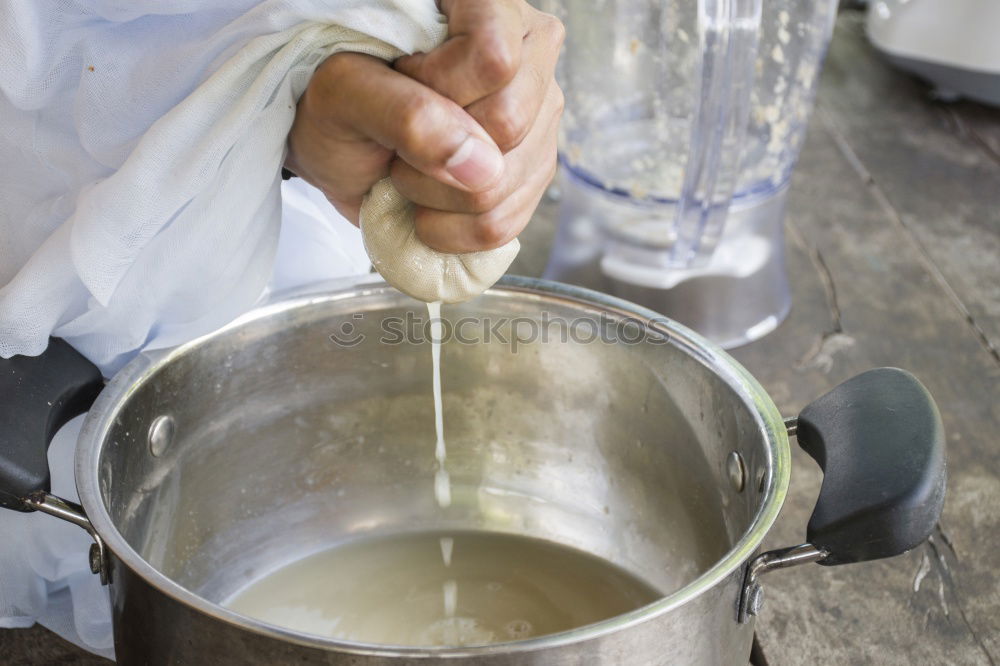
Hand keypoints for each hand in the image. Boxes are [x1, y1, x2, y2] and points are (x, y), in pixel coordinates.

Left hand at [285, 0, 563, 252]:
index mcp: (489, 8)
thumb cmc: (338, 103)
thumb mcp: (346, 92)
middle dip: (434, 149)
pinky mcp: (533, 173)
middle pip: (509, 124)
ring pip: (505, 183)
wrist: (341, 148)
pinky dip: (449, 229)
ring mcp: (539, 120)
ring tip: (408, 168)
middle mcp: (530, 58)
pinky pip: (503, 223)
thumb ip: (404, 114)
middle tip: (398, 135)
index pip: (493, 58)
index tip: (400, 82)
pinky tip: (427, 204)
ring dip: (435, 194)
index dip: (440, 89)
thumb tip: (478, 164)